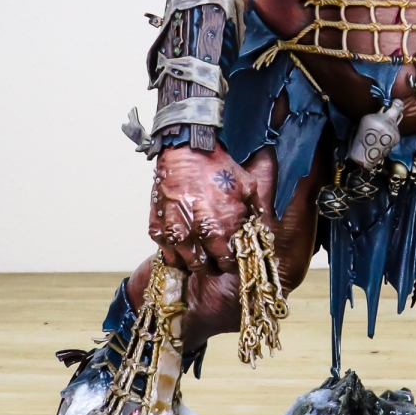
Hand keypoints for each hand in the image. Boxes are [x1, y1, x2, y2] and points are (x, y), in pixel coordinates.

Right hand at [148, 144, 256, 273]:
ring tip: (199, 260)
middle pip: (204, 266)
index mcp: (220, 225)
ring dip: (192, 264)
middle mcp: (196, 231)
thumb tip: (258, 226)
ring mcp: (174, 228)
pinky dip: (173, 254)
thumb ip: (254, 210)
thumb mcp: (247, 186)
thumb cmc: (218, 166)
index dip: (230, 263)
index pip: (227, 260)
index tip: (231, 261)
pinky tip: (181, 251)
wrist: (187, 147)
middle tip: (216, 264)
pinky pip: (164, 250)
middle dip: (212, 267)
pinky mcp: (156, 223)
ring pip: (183, 262)